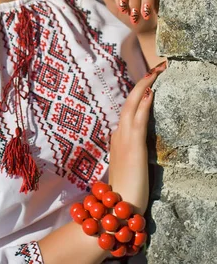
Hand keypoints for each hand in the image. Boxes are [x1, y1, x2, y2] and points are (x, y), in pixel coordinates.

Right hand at [108, 61, 166, 213]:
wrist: (118, 206)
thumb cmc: (125, 190)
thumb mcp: (126, 166)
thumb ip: (128, 151)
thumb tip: (132, 142)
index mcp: (117, 138)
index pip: (128, 109)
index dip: (138, 93)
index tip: (149, 82)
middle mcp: (118, 133)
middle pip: (129, 100)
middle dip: (142, 82)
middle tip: (156, 67)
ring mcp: (124, 137)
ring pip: (132, 104)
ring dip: (144, 85)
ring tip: (155, 71)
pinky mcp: (132, 144)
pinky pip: (139, 118)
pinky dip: (143, 102)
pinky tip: (150, 91)